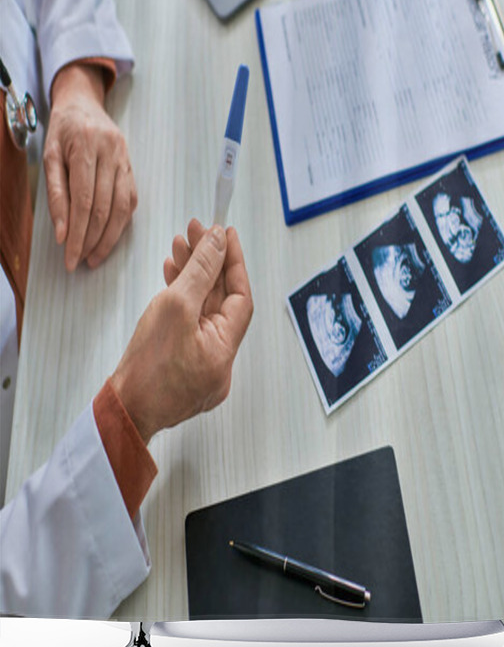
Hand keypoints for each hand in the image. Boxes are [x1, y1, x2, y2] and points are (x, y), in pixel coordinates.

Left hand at [43, 63, 137, 270]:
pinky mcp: (133, 169)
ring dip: (109, 238)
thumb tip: (62, 233)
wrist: (85, 104)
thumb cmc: (62, 131)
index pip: (84, 201)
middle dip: (92, 240)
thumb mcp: (49, 156)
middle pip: (105, 208)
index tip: (70, 257)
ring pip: (122, 208)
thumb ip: (56, 194)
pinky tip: (109, 238)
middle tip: (80, 262)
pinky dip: (121, 224)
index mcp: (87, 147)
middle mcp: (112, 154)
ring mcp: (126, 161)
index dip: (79, 233)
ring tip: (94, 257)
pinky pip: (130, 202)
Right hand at [110, 221, 253, 444]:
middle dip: (208, 264)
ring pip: (202, 312)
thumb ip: (200, 270)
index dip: (233, 262)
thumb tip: (217, 242)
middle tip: (195, 232)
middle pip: (220, 301)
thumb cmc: (145, 370)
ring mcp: (201, 366)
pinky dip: (181, 301)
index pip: (240, 295)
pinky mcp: (181, 368)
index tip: (225, 234)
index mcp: (226, 349)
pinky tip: (171, 277)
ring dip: (192, 278)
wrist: (119, 413)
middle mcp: (220, 361)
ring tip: (179, 246)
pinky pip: (188, 327)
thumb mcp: (174, 306)